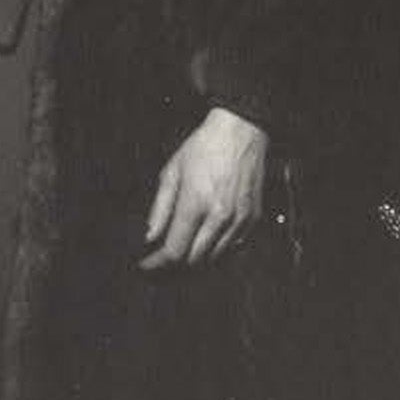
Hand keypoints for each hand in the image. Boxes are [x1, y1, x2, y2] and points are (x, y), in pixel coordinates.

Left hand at [139, 107, 268, 270]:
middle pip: (194, 259)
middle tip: (158, 264)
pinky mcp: (253, 219)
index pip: (175, 249)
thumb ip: (160, 209)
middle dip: (173, 267)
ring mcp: (240, 220)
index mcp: (196, 203)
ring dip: (195, 262)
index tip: (145, 266)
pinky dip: (216, 253)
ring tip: (178, 257)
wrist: (241, 133)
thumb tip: (149, 237)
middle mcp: (220, 217)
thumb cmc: (202, 149)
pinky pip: (233, 248)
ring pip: (215, 258)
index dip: (157, 263)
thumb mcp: (171, 173)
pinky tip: (203, 245)